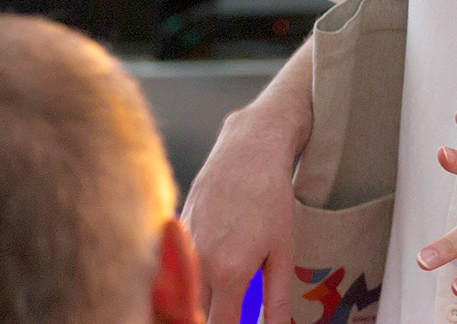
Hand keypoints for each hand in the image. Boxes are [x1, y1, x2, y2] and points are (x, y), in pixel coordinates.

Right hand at [182, 107, 298, 323]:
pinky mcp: (175, 231)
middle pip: (192, 314)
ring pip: (179, 292)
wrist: (249, 148)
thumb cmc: (272, 198)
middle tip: (226, 311)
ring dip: (191, 302)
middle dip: (205, 319)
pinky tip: (200, 274)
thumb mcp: (283, 250)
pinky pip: (173, 267)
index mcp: (229, 274)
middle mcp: (199, 264)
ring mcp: (182, 247)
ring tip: (213, 299)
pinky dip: (182, 279)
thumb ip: (277, 298)